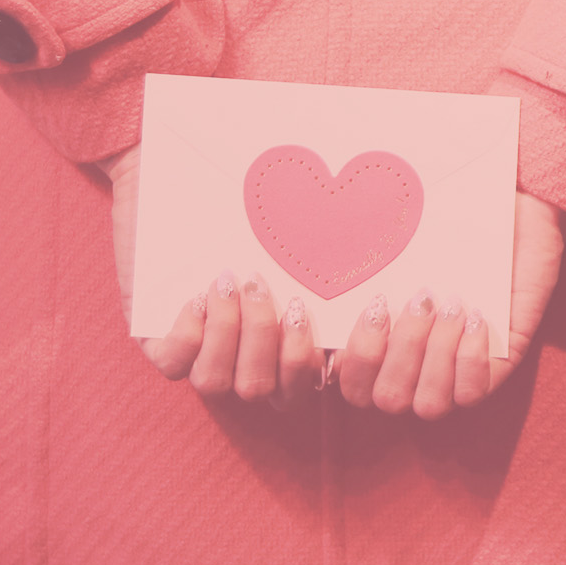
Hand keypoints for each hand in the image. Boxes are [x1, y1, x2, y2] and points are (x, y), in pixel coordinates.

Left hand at [103, 145, 323, 408]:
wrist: (178, 172)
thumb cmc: (253, 202)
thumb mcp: (301, 232)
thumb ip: (339, 260)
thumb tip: (408, 273)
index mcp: (285, 344)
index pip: (313, 385)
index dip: (327, 362)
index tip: (335, 310)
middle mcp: (245, 357)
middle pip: (271, 393)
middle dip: (274, 342)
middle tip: (267, 285)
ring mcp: (200, 352)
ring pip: (220, 385)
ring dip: (233, 335)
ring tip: (232, 283)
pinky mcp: (157, 338)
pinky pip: (174, 365)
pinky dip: (190, 333)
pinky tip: (198, 293)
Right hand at [336, 191, 565, 419]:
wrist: (519, 207)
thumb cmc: (449, 222)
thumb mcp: (398, 241)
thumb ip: (357, 264)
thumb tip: (312, 281)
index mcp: (381, 345)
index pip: (345, 385)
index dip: (345, 359)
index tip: (364, 305)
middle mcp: (413, 369)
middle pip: (383, 400)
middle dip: (397, 351)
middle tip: (420, 299)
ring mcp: (455, 374)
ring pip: (427, 405)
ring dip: (433, 356)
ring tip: (451, 306)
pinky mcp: (497, 369)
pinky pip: (472, 393)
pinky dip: (469, 359)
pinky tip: (474, 319)